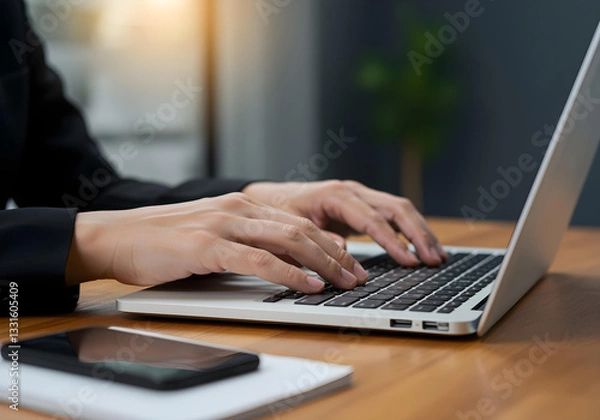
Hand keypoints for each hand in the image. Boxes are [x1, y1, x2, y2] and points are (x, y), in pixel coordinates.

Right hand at [65, 193, 367, 292]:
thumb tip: (285, 260)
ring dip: (322, 263)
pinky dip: (289, 274)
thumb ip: (248, 241)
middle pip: (302, 229)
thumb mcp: (214, 235)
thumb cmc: (164, 241)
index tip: (350, 261)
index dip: (329, 242)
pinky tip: (307, 286)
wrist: (117, 236)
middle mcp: (238, 208)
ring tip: (344, 281)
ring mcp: (223, 224)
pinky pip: (258, 260)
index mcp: (242, 205)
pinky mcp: (207, 246)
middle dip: (336, 254)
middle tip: (357, 275)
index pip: (298, 221)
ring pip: (288, 240)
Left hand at [242, 180, 445, 265]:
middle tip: (434, 260)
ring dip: (421, 232)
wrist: (272, 199)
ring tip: (437, 257)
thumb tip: (344, 251)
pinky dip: (411, 231)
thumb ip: (315, 238)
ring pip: (400, 210)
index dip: (393, 240)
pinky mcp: (363, 207)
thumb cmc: (279, 211)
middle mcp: (353, 191)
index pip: (372, 218)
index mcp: (336, 194)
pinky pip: (393, 216)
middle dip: (418, 234)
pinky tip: (422, 249)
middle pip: (396, 208)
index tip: (409, 260)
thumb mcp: (290, 227)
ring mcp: (360, 197)